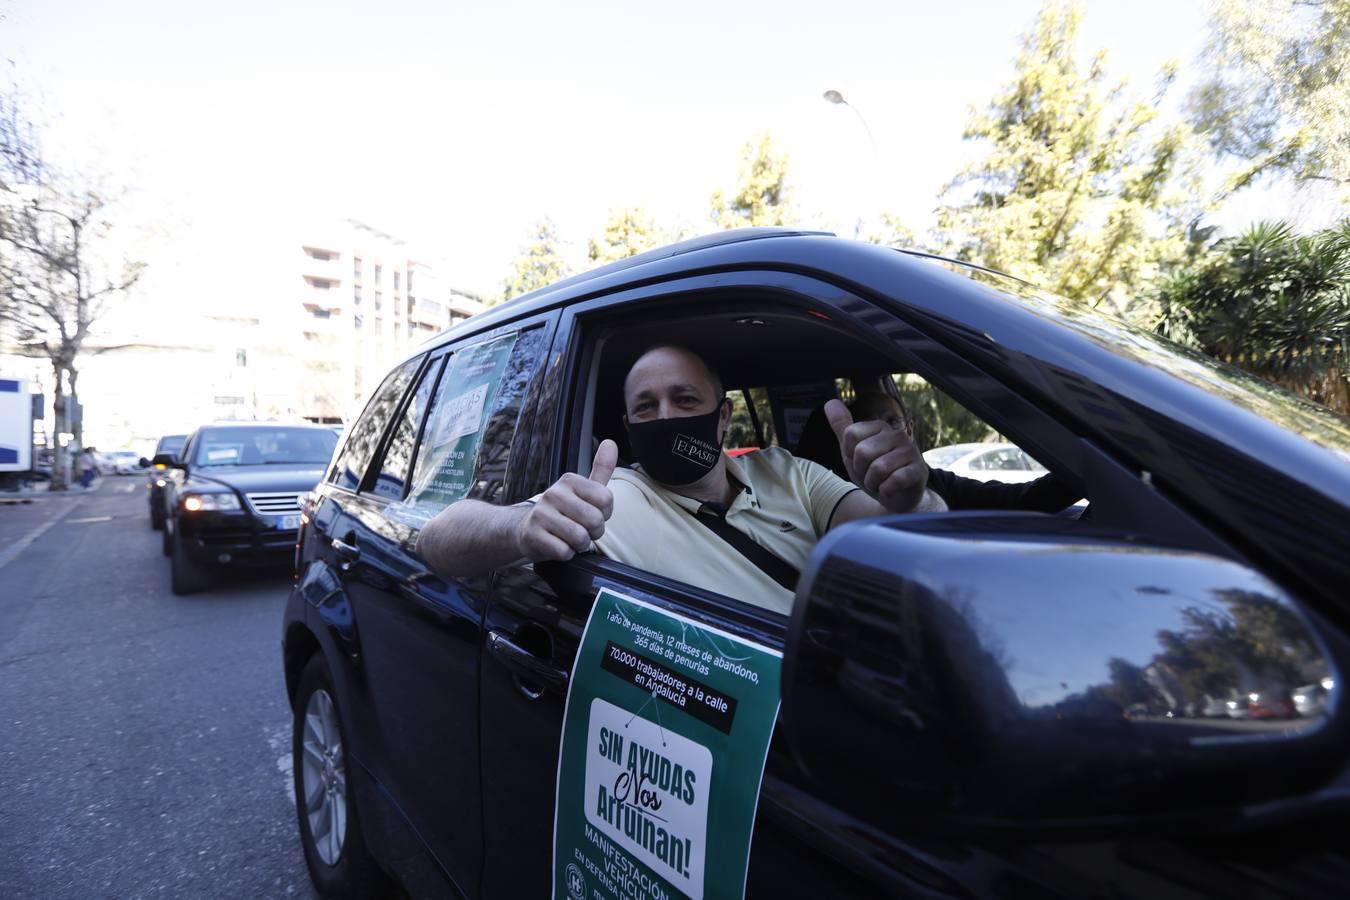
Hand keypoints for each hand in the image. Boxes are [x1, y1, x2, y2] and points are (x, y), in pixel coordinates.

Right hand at [515, 439, 617, 561]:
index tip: (591, 513)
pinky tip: (557, 545)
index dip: (604, 514)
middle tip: (581, 530)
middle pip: (595, 520)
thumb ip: (600, 469)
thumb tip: (610, 443)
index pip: (607, 500)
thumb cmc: (562, 511)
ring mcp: (541, 514)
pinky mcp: (533, 535)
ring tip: (569, 538)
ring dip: (580, 545)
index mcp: (569, 481)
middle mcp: (554, 493)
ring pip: (580, 538)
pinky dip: (566, 554)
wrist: (526, 529)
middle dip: (593, 533)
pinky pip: (564, 551)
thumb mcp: (582, 490)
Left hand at [824, 399, 927, 512]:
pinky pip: (894, 481)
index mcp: (880, 427)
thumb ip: (842, 427)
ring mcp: (911, 451)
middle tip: (871, 476)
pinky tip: (890, 490)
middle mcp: (897, 435)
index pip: (851, 434)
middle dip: (861, 472)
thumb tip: (830, 402)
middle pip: (862, 452)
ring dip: (873, 483)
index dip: (850, 455)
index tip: (860, 462)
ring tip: (880, 483)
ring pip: (878, 468)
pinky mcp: (919, 470)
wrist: (895, 498)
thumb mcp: (852, 451)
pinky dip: (886, 491)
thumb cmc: (873, 472)